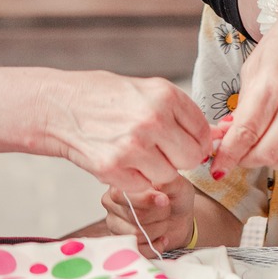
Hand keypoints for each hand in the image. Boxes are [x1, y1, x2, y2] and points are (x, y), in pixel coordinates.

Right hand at [38, 71, 212, 193]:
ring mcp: (133, 147)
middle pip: (191, 158)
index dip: (195, 141)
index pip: (203, 133)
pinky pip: (144, 187)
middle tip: (159, 149)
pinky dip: (136, 180)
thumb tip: (218, 135)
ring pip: (168, 175)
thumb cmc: (106, 98)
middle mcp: (153, 120)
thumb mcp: (149, 92)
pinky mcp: (113, 169)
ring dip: (156, 170)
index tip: (182, 141)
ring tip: (136, 152)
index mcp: (166, 96)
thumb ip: (181, 114)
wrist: (60, 106)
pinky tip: (122, 161)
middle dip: (178, 158)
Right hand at [99, 173, 197, 257]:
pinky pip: (137, 249)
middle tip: (166, 211)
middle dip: (159, 216)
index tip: (165, 200)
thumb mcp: (175, 183)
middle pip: (134, 216)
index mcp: (121, 184)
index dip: (147, 201)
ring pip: (136, 234)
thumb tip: (155, 187)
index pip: (123, 195)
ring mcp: (113, 224)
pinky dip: (155, 246)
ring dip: (158, 230)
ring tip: (163, 223)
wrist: (178, 218)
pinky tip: (161, 238)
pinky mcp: (120, 242)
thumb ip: (165, 180)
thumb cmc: (174, 197)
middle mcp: (111, 203)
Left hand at [217, 0, 277, 172]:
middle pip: (267, 152)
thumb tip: (230, 134)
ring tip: (268, 149)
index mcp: (270, 86)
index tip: (219, 165)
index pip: (245, 134)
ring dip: (276, 162)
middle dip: (247, 159)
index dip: (228, 156)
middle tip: (242, 152)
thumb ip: (243, 103)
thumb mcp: (254, 66)